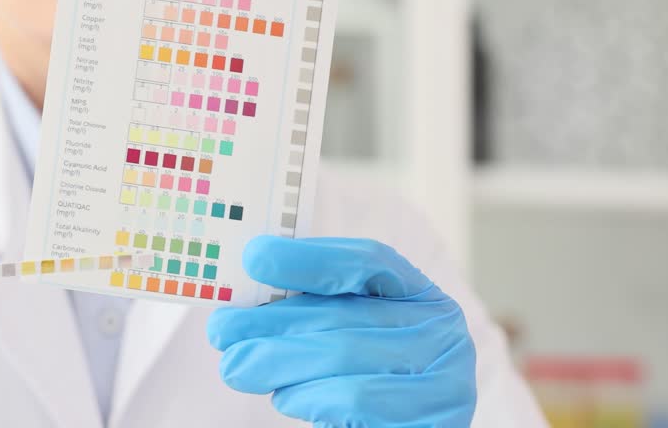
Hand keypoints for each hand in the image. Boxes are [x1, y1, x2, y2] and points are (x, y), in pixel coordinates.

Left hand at [207, 236, 475, 427]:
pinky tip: (284, 397)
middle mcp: (442, 330)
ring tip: (238, 366)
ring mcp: (445, 377)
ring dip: (279, 360)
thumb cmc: (367, 381)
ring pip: (343, 355)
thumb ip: (316, 312)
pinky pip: (357, 399)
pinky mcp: (432, 420)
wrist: (394, 427)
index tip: (255, 258)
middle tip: (221, 331)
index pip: (369, 260)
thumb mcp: (350, 334)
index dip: (311, 257)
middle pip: (344, 314)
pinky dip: (309, 395)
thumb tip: (247, 297)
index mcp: (421, 295)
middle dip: (272, 322)